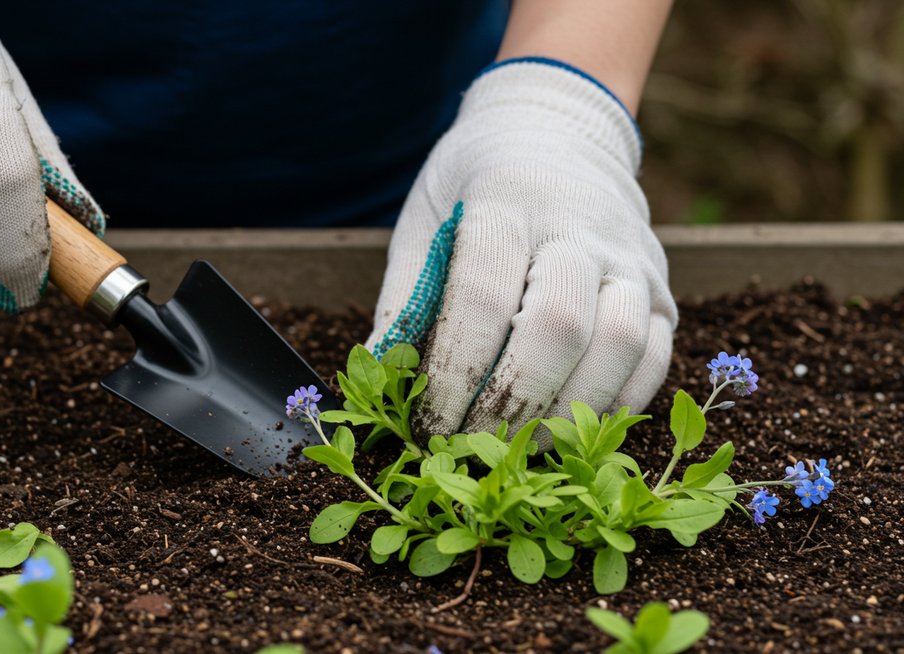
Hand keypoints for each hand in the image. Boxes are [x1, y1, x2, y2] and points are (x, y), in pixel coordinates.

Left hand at [367, 60, 675, 448]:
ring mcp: (631, 258)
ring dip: (568, 412)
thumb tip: (378, 384)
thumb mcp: (424, 223)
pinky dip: (614, 406)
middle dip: (509, 401)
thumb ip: (403, 302)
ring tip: (519, 448)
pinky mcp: (663, 290)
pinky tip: (567, 431)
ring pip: (621, 344)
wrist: (558, 134)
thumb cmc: (475, 189)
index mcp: (505, 200)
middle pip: (558, 324)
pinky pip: (655, 358)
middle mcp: (579, 227)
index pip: (481, 295)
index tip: (424, 420)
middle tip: (469, 445)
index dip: (452, 370)